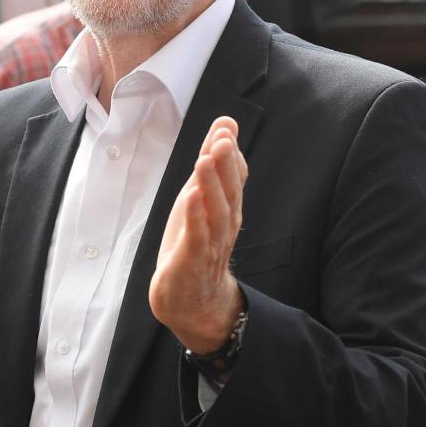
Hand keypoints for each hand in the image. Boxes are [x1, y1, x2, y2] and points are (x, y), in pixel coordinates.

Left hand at [149, 116, 247, 353]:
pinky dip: (195, 216)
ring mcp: (210, 242)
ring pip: (215, 211)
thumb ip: (212, 164)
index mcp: (227, 207)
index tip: (225, 126)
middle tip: (223, 138)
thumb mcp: (201, 198)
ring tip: (205, 159)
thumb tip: (224, 125)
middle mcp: (224, 223)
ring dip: (211, 185)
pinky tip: (191, 197)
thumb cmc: (196, 244)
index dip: (230, 152)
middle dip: (225, 163)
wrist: (194, 301)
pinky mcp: (192, 259)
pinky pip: (196, 236)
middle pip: (229, 190)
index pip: (234, 176)